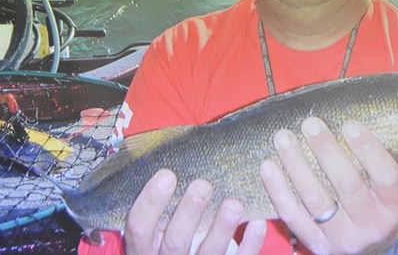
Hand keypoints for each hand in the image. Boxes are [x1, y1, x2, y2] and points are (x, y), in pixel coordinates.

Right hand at [124, 169, 266, 254]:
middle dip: (189, 212)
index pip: (139, 227)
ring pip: (208, 253)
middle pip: (175, 241)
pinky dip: (250, 244)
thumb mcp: (159, 224)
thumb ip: (164, 203)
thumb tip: (178, 153)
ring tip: (234, 203)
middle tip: (203, 185)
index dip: (150, 202)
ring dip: (222, 228)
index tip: (166, 174)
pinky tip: (258, 223)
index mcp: (146, 246)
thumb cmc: (172, 234)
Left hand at [260, 118, 397, 254]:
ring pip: (315, 200)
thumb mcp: (386, 189)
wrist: (372, 250)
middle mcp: (370, 225)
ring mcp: (342, 237)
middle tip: (310, 124)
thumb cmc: (377, 204)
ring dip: (296, 165)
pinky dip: (278, 189)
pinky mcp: (317, 244)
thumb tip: (343, 123)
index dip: (368, 150)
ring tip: (283, 137)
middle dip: (326, 151)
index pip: (386, 176)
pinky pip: (292, 215)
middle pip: (347, 185)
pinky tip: (268, 166)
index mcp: (393, 207)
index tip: (349, 124)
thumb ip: (371, 162)